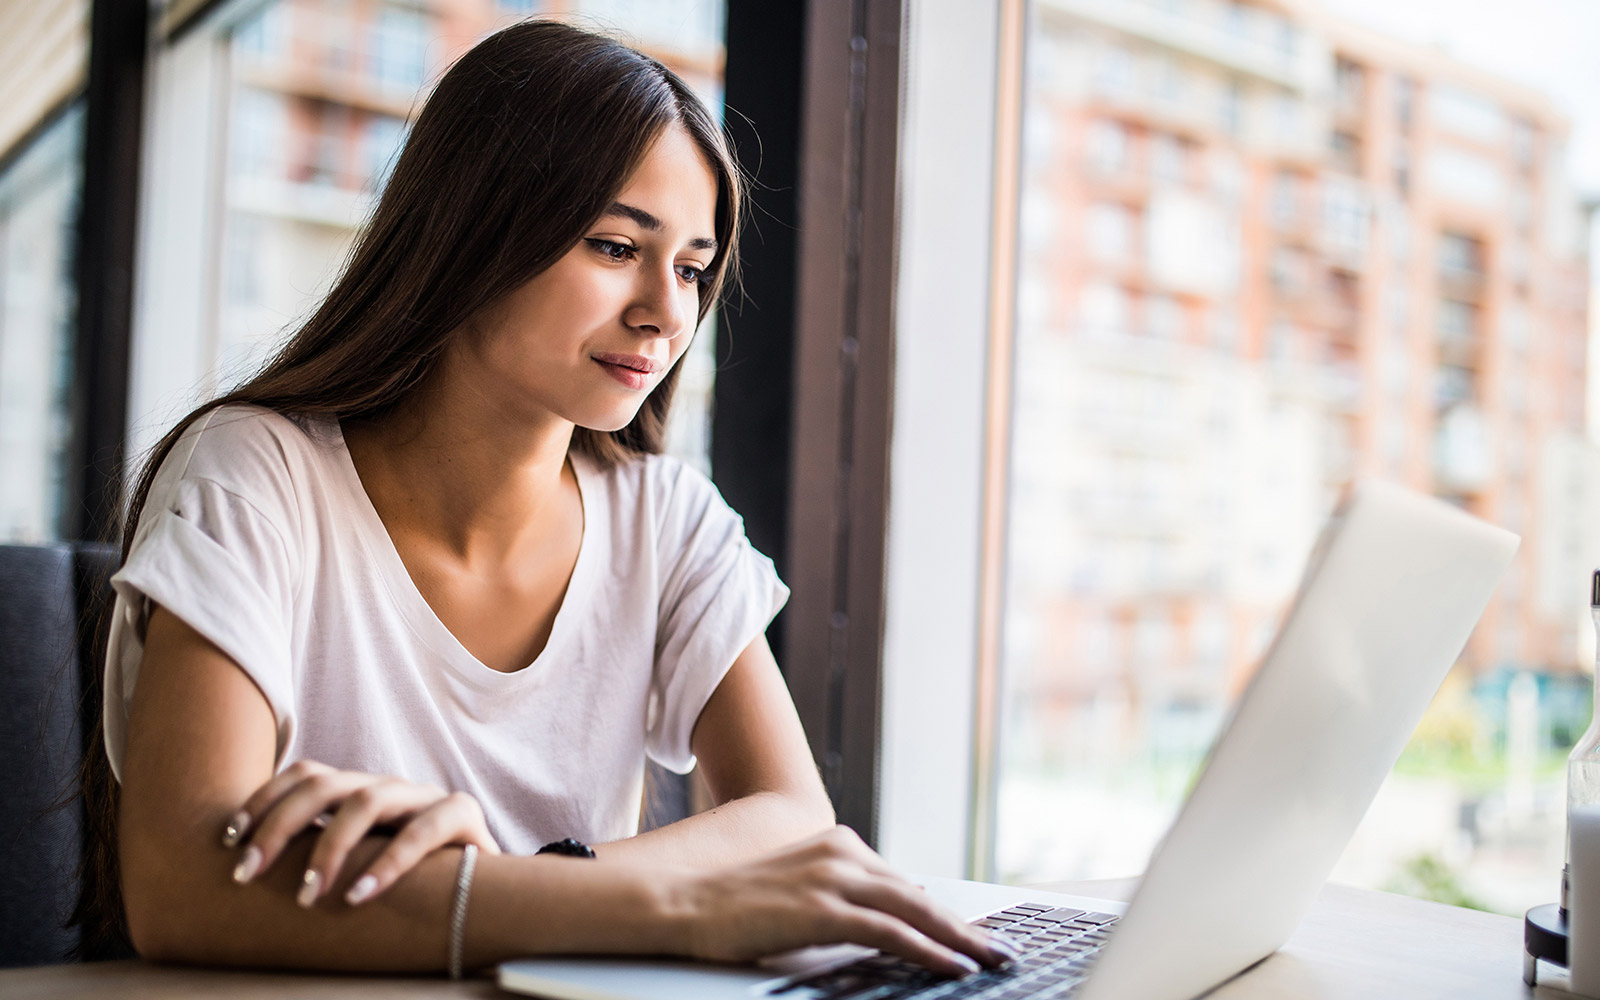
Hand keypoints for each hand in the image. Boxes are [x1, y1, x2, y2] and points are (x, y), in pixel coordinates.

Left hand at [220, 759, 501, 907]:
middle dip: (278, 826)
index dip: (261, 801)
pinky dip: (388, 864)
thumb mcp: (357, 862)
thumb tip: (243, 875)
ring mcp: (424, 795)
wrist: (486, 885)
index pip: (303, 775)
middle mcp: (387, 785)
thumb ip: (318, 856)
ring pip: (367, 801)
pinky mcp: (462, 815)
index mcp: (359, 790)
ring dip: (328, 847)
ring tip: (306, 895)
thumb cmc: (407, 880)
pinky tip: (359, 895)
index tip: (227, 842)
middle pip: (323, 784)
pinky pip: (423, 831)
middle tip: (246, 873)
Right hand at [677, 825, 1012, 976]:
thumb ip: (839, 900)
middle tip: (1000, 949)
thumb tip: (882, 926)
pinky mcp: (822, 908)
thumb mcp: (797, 893)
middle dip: (964, 927)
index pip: (904, 885)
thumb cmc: (735, 907)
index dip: (942, 915)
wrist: (684, 904)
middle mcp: (842, 853)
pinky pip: (889, 931)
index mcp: (838, 845)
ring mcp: (833, 878)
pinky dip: (927, 950)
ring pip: (914, 910)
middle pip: (918, 895)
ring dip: (960, 939)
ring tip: (991, 960)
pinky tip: (952, 967)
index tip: (972, 936)